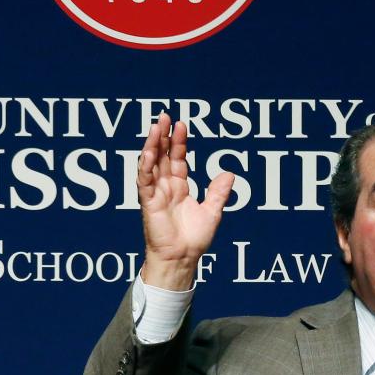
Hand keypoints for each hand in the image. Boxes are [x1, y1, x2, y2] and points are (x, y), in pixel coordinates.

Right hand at [137, 113, 234, 289]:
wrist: (183, 258)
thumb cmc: (194, 239)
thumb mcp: (212, 212)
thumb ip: (218, 192)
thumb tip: (229, 173)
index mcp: (179, 188)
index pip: (177, 159)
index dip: (179, 143)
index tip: (182, 125)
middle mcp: (165, 187)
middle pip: (163, 156)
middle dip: (163, 136)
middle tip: (165, 117)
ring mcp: (155, 193)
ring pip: (151, 164)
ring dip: (153, 145)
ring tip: (156, 126)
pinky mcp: (148, 202)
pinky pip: (144, 181)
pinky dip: (146, 166)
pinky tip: (149, 151)